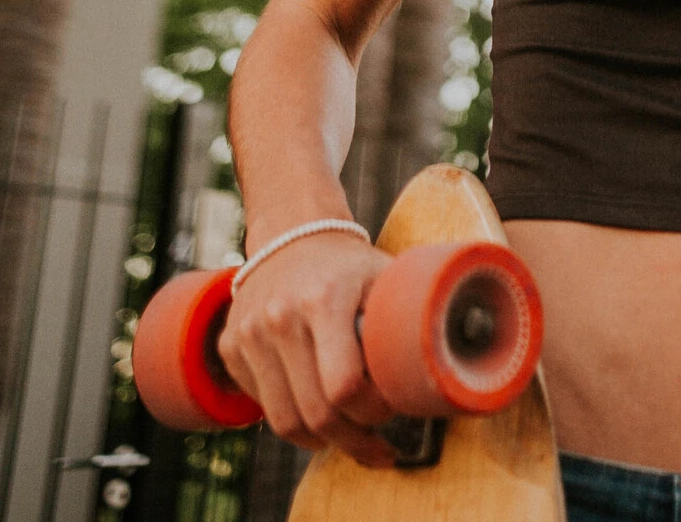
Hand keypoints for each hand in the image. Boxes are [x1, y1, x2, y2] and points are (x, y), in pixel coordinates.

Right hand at [217, 233, 397, 465]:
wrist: (292, 234)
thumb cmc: (350, 264)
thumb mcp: (385, 276)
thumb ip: (411, 316)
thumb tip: (449, 358)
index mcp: (323, 299)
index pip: (344, 386)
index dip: (373, 411)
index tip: (393, 410)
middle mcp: (279, 318)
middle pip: (315, 414)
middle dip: (353, 441)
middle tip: (380, 446)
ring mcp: (249, 334)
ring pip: (284, 422)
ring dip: (322, 443)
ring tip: (352, 442)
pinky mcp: (231, 347)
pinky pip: (263, 407)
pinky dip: (293, 421)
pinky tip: (319, 417)